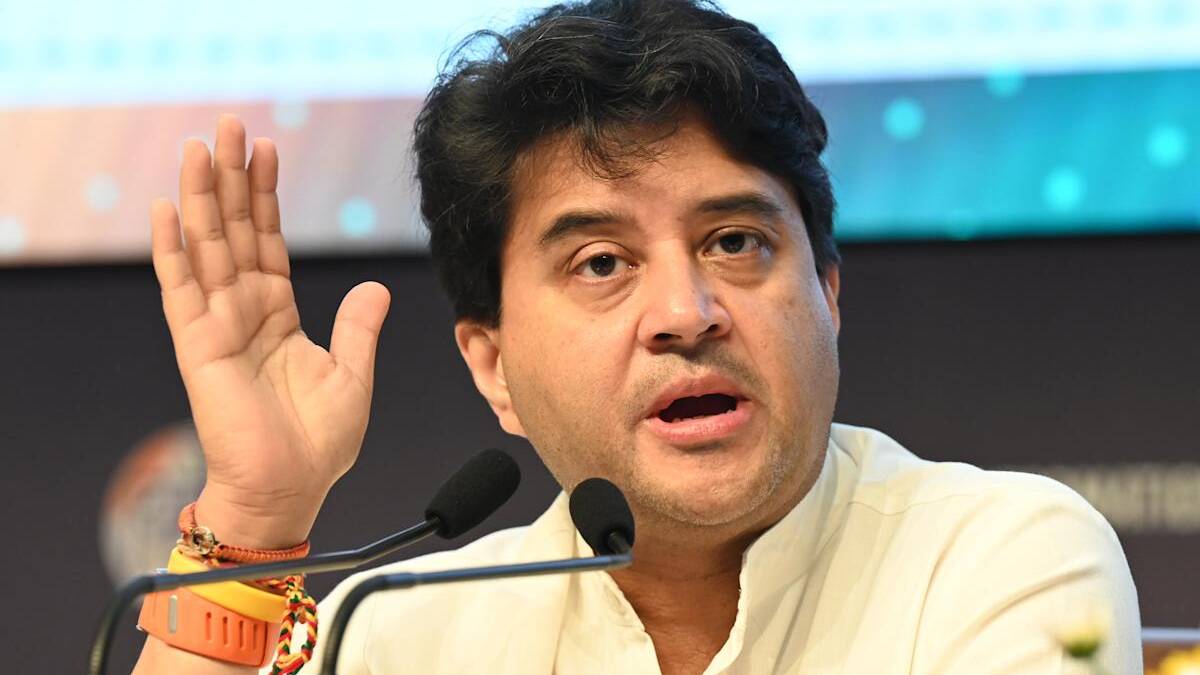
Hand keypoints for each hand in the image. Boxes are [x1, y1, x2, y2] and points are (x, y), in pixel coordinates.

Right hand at [150, 115, 389, 546]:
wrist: (289, 490)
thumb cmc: (317, 444)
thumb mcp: (352, 375)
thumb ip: (359, 328)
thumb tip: (377, 288)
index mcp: (278, 314)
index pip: (268, 241)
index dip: (266, 195)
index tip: (266, 148)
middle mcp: (244, 310)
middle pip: (234, 230)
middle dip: (231, 177)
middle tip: (229, 124)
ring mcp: (218, 324)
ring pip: (208, 246)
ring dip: (202, 195)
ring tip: (200, 146)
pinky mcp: (199, 346)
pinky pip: (182, 289)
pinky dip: (173, 250)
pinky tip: (164, 209)